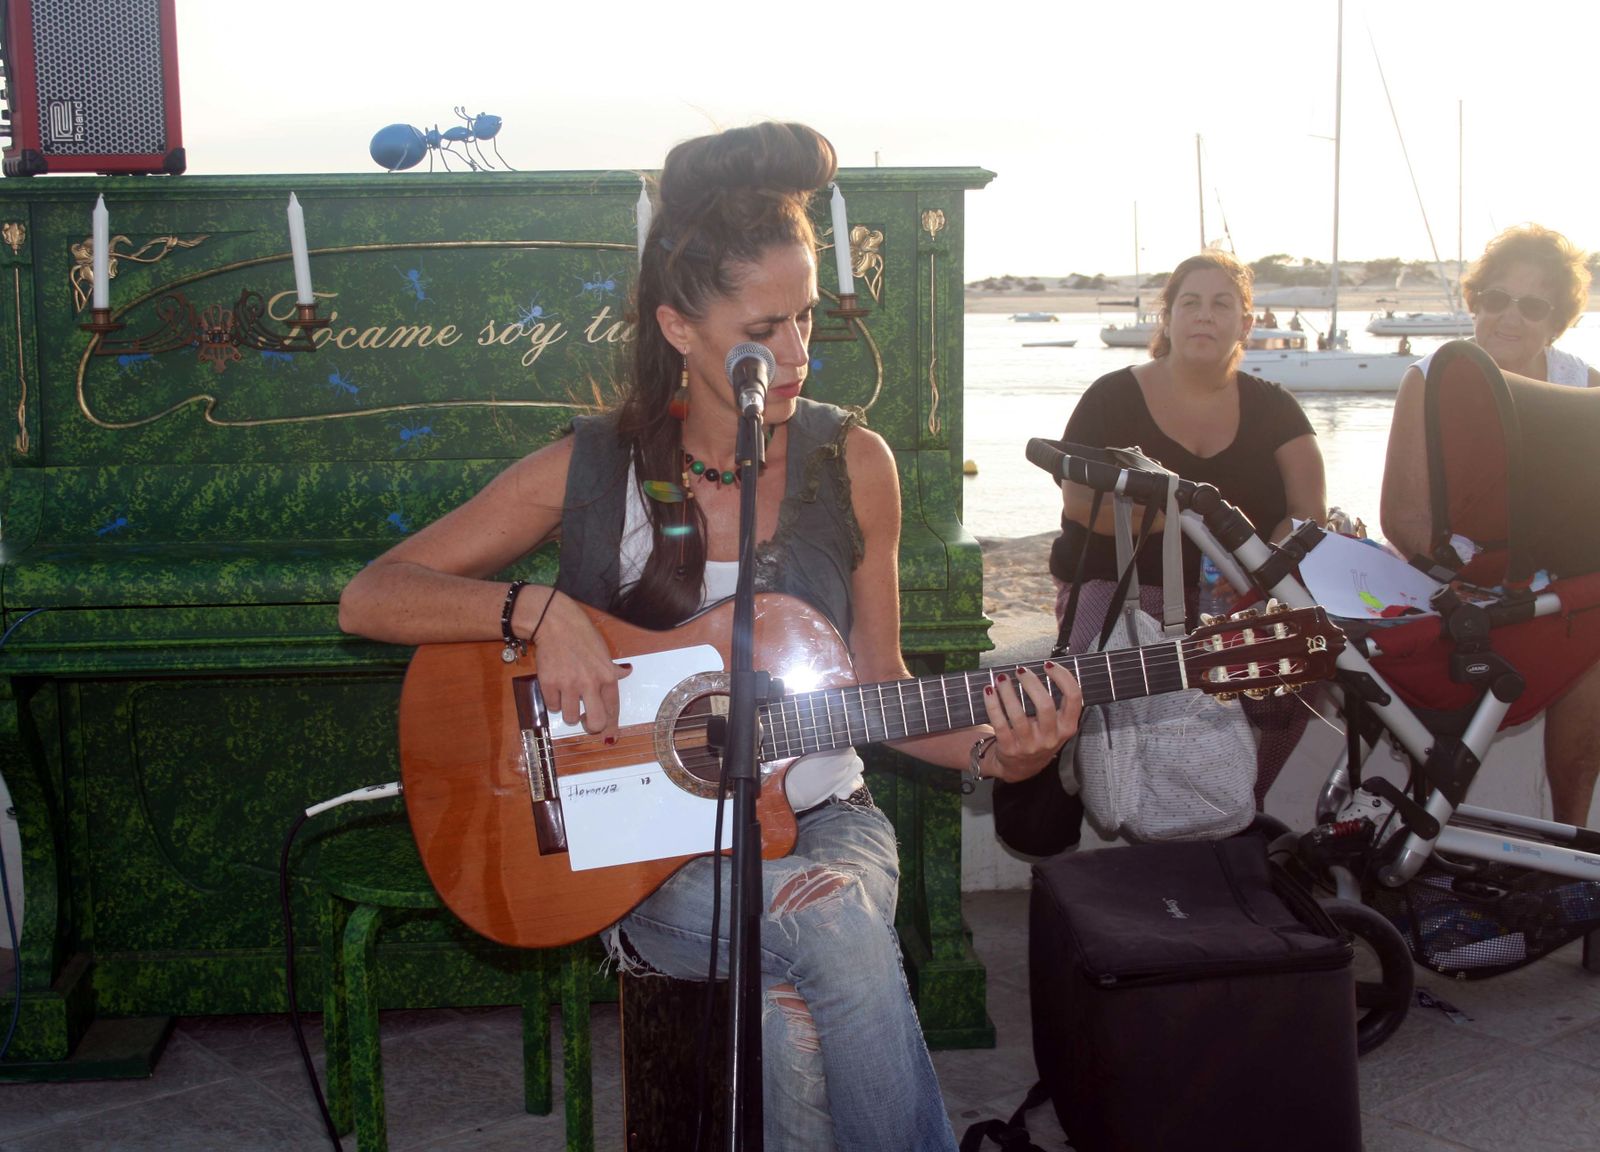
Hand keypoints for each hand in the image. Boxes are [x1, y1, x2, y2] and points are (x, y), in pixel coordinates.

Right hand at [525, 591, 631, 738]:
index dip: (611, 726)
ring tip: (568, 696)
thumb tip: (626, 672)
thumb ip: (613, 668)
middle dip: (590, 726)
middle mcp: (590, 683)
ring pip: (570, 718)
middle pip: (594, 723)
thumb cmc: (581, 635)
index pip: (613, 709)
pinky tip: (556, 687)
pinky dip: (554, 701)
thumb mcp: (603, 651)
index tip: (609, 737)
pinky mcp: (549, 684)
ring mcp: (568, 685)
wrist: (556, 624)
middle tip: (585, 719)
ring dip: (569, 711)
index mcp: (607, 676)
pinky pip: (552, 707)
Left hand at [978, 662, 1082, 782]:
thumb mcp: (1056, 726)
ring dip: (1008, 691)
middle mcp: (1050, 737)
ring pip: (1018, 714)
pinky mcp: (1009, 748)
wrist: (1021, 768)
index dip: (1063, 677)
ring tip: (1001, 678)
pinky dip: (993, 704)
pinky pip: (999, 723)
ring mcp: (1029, 745)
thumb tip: (1046, 668)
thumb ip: (1057, 703)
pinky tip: (989, 691)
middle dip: (1031, 683)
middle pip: (1045, 705)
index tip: (1049, 665)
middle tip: (1021, 671)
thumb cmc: (1039, 737)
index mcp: (1067, 727)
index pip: (1074, 698)